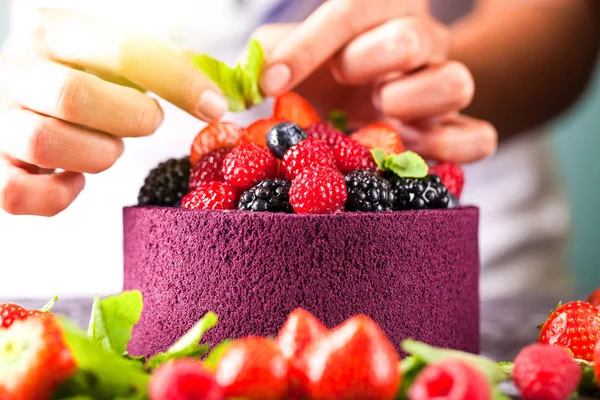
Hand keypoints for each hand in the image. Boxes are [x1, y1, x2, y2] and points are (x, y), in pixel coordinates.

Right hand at [0, 9, 228, 215]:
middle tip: (150, 120)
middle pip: (72, 96)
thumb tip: (218, 99)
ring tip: (110, 146)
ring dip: (98, 154)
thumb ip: (164, 63)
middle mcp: (19, 70)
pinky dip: (55, 196)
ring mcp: (1, 119)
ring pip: (43, 142)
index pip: (123, 51)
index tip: (214, 107)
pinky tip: (75, 180)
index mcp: (55, 31)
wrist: (27, 85)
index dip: (178, 82)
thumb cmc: (87, 72)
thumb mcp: (118, 52)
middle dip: (132, 118)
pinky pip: (14, 192)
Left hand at [253, 0, 496, 162]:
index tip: (271, 81)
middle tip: (342, 81)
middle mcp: (420, 45)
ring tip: (376, 118)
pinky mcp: (459, 131)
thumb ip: (266, 59)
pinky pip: (480, 138)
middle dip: (370, 61)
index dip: (308, 45)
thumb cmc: (322, 78)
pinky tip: (408, 152)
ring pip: (457, 83)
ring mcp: (443, 88)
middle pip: (415, 38)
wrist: (360, 108)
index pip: (352, 11)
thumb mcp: (289, 59)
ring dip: (410, 105)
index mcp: (378, 14)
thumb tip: (239, 86)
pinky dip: (450, 150)